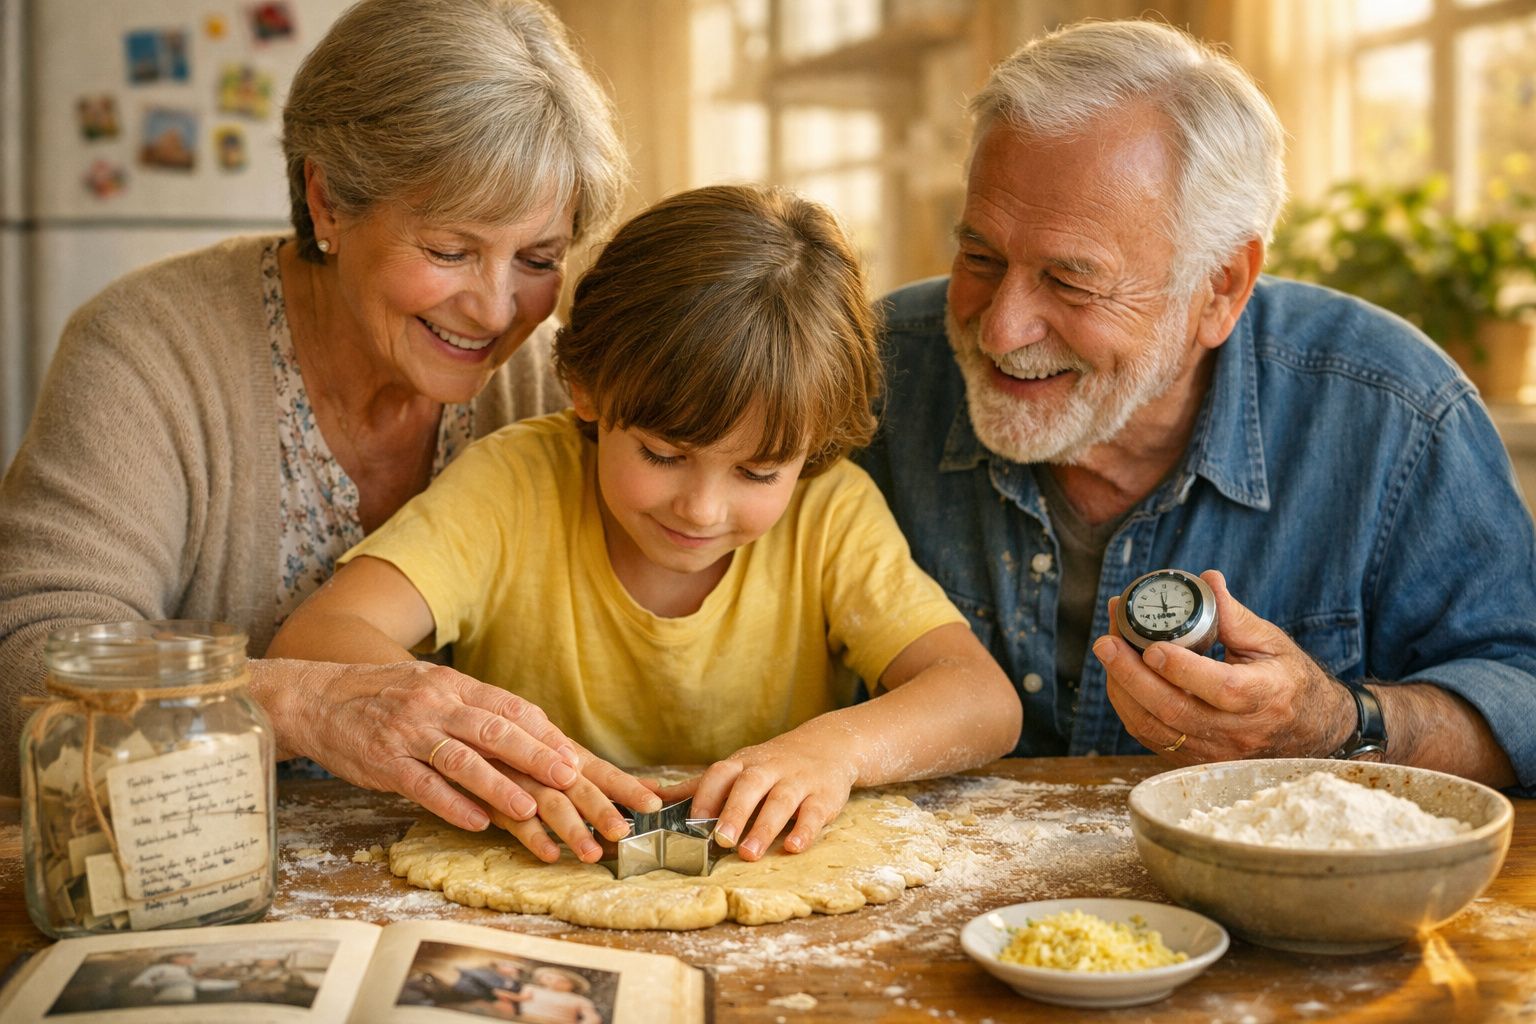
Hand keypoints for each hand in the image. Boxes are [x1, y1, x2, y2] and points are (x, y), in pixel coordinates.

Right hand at [258, 658, 659, 830]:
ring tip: (530, 808)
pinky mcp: (383, 761)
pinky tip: (476, 822)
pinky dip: (451, 804)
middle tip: (571, 779)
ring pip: (462, 758)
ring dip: (498, 784)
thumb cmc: (389, 699)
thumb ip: (479, 712)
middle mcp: (437, 704)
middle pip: (495, 730)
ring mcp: (409, 732)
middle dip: (536, 755)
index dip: (546, 735)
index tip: (580, 760)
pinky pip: (422, 784)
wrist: (319, 698)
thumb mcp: (437, 692)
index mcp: (456, 687)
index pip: (511, 709)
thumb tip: (534, 735)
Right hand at [482, 749, 660, 863]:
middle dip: (601, 810)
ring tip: (591, 852)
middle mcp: (544, 765)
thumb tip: (656, 786)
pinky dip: (531, 836)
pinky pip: (510, 819)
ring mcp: (517, 780)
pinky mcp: (490, 798)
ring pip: (547, 803)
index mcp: (565, 754)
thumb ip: (603, 776)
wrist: (457, 731)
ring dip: (570, 829)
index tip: (653, 803)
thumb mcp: (560, 758)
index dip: (627, 786)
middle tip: (622, 832)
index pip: (601, 770)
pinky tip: (549, 853)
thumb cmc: (520, 753)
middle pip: (577, 787)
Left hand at [667, 734, 857, 860]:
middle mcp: (770, 769)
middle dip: (735, 812)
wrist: (829, 745)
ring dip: (764, 827)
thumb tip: (651, 797)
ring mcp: (798, 781)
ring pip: (781, 800)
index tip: (692, 822)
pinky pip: (814, 813)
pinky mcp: (824, 796)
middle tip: (721, 840)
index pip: (721, 774)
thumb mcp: (737, 768)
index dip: (706, 796)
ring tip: (749, 853)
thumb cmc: (772, 765)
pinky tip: (794, 847)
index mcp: (744, 764)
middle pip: (750, 785)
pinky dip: (805, 830)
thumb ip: (698, 787)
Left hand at [1092, 570, 1352, 763]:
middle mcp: (1240, 732)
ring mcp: (1216, 753)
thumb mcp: (1272, 642)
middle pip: (1176, 711)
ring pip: (1157, 728)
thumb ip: (1236, 616)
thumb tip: (1206, 579)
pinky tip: (1119, 678)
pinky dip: (1129, 708)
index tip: (1152, 646)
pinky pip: (1153, 738)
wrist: (1306, 729)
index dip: (1184, 670)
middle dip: (1132, 675)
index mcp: (1267, 697)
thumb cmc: (1287, 679)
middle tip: (1107, 643)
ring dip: (1123, 690)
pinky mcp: (1196, 761)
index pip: (1222, 690)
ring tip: (1108, 652)